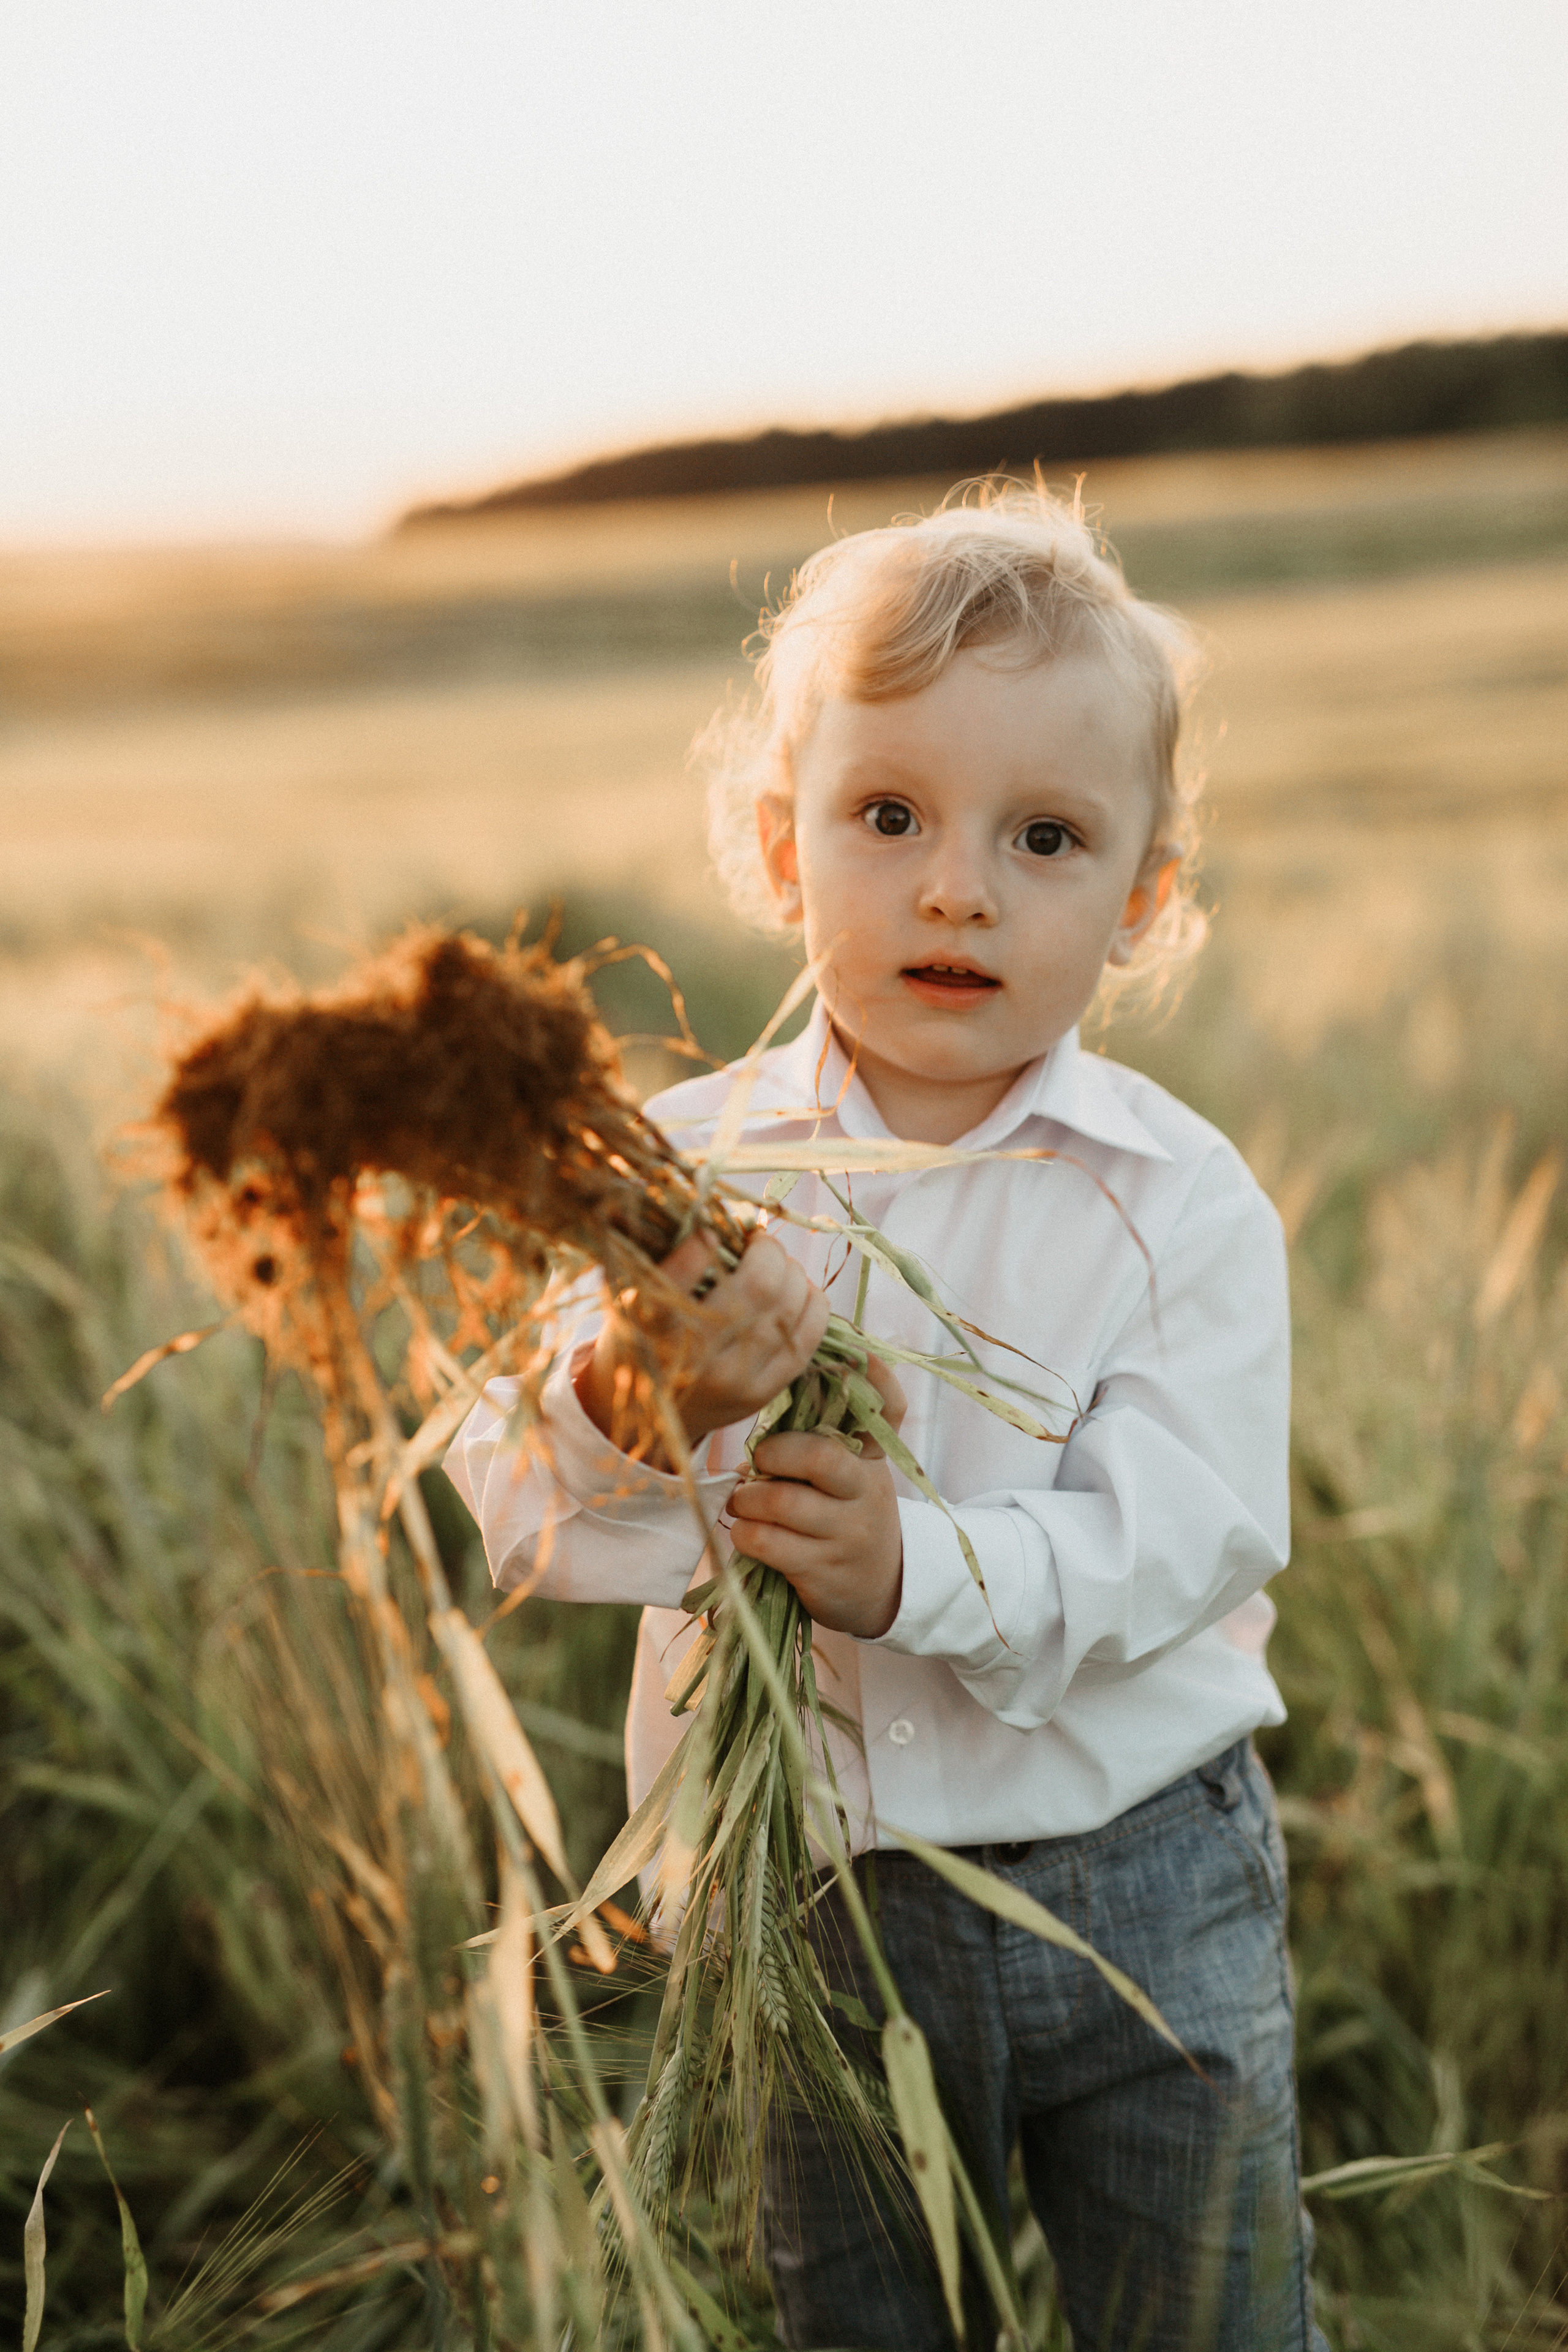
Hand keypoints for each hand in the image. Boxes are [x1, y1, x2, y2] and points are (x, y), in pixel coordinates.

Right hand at [576, 1228, 829, 1454]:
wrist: (649, 1419)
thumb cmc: (639, 1342)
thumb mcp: (627, 1297)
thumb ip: (657, 1256)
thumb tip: (703, 1212)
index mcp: (652, 1328)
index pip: (683, 1275)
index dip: (703, 1243)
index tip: (710, 1232)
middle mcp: (696, 1357)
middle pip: (758, 1285)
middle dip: (767, 1251)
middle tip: (758, 1243)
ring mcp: (736, 1379)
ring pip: (789, 1307)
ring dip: (792, 1272)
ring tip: (777, 1264)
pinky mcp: (763, 1393)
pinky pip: (808, 1338)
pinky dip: (812, 1303)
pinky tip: (799, 1290)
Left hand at [727, 1356, 907, 1637]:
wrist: (884, 1588)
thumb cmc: (848, 1517)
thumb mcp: (851, 1478)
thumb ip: (819, 1445)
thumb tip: (758, 1423)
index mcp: (872, 1458)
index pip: (889, 1411)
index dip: (877, 1380)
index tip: (858, 1352)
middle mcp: (865, 1491)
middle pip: (821, 1457)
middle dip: (774, 1452)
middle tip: (760, 1459)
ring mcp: (846, 1533)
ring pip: (782, 1502)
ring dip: (748, 1498)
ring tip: (746, 1500)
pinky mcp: (822, 1570)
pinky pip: (766, 1542)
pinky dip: (744, 1531)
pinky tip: (748, 1531)